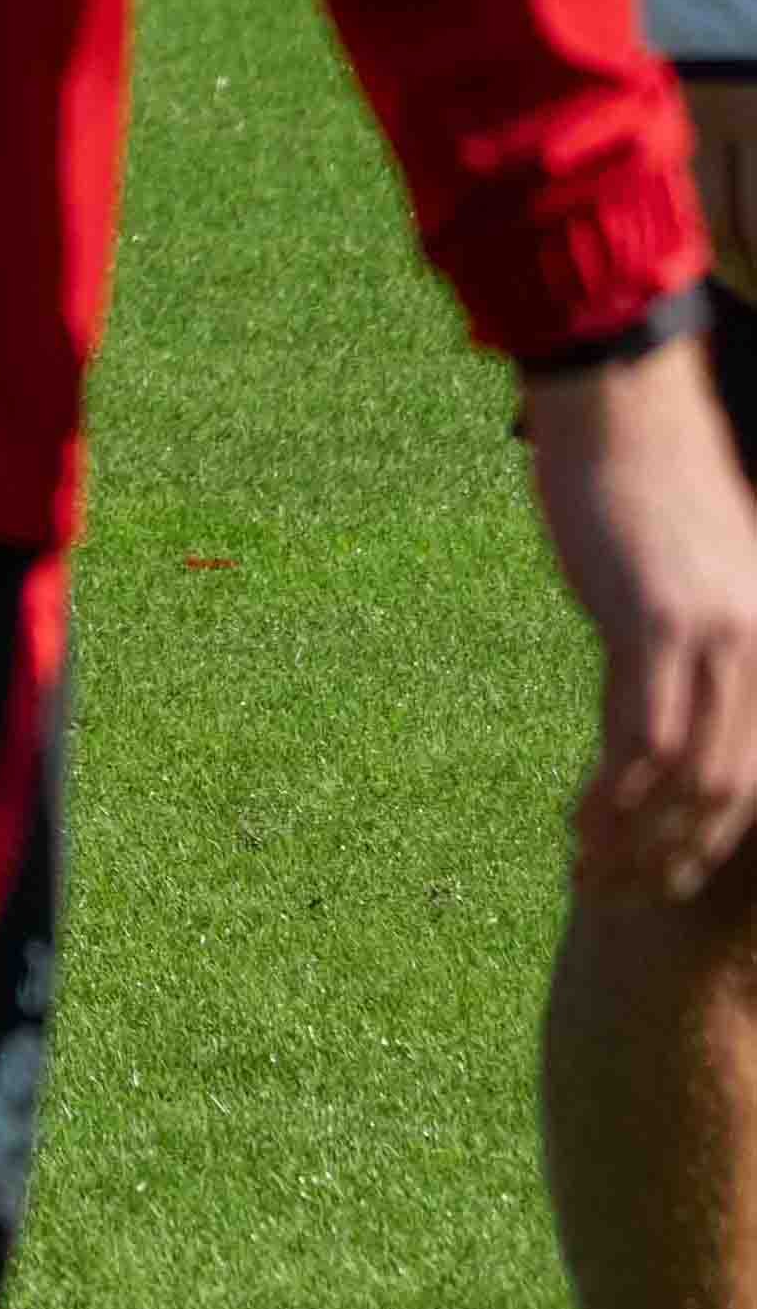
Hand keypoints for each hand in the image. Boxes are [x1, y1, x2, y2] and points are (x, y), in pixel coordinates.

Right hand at [532, 336, 756, 902]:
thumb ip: (700, 644)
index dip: (714, 843)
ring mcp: (716, 638)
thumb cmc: (647, 485)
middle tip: (623, 899)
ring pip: (690, 779)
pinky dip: (609, 795)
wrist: (622, 410)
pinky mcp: (655, 623)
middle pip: (733, 792)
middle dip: (678, 860)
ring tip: (589, 877)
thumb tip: (667, 709)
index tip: (663, 882)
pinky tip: (576, 823)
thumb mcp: (697, 578)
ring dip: (637, 841)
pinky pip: (637, 738)